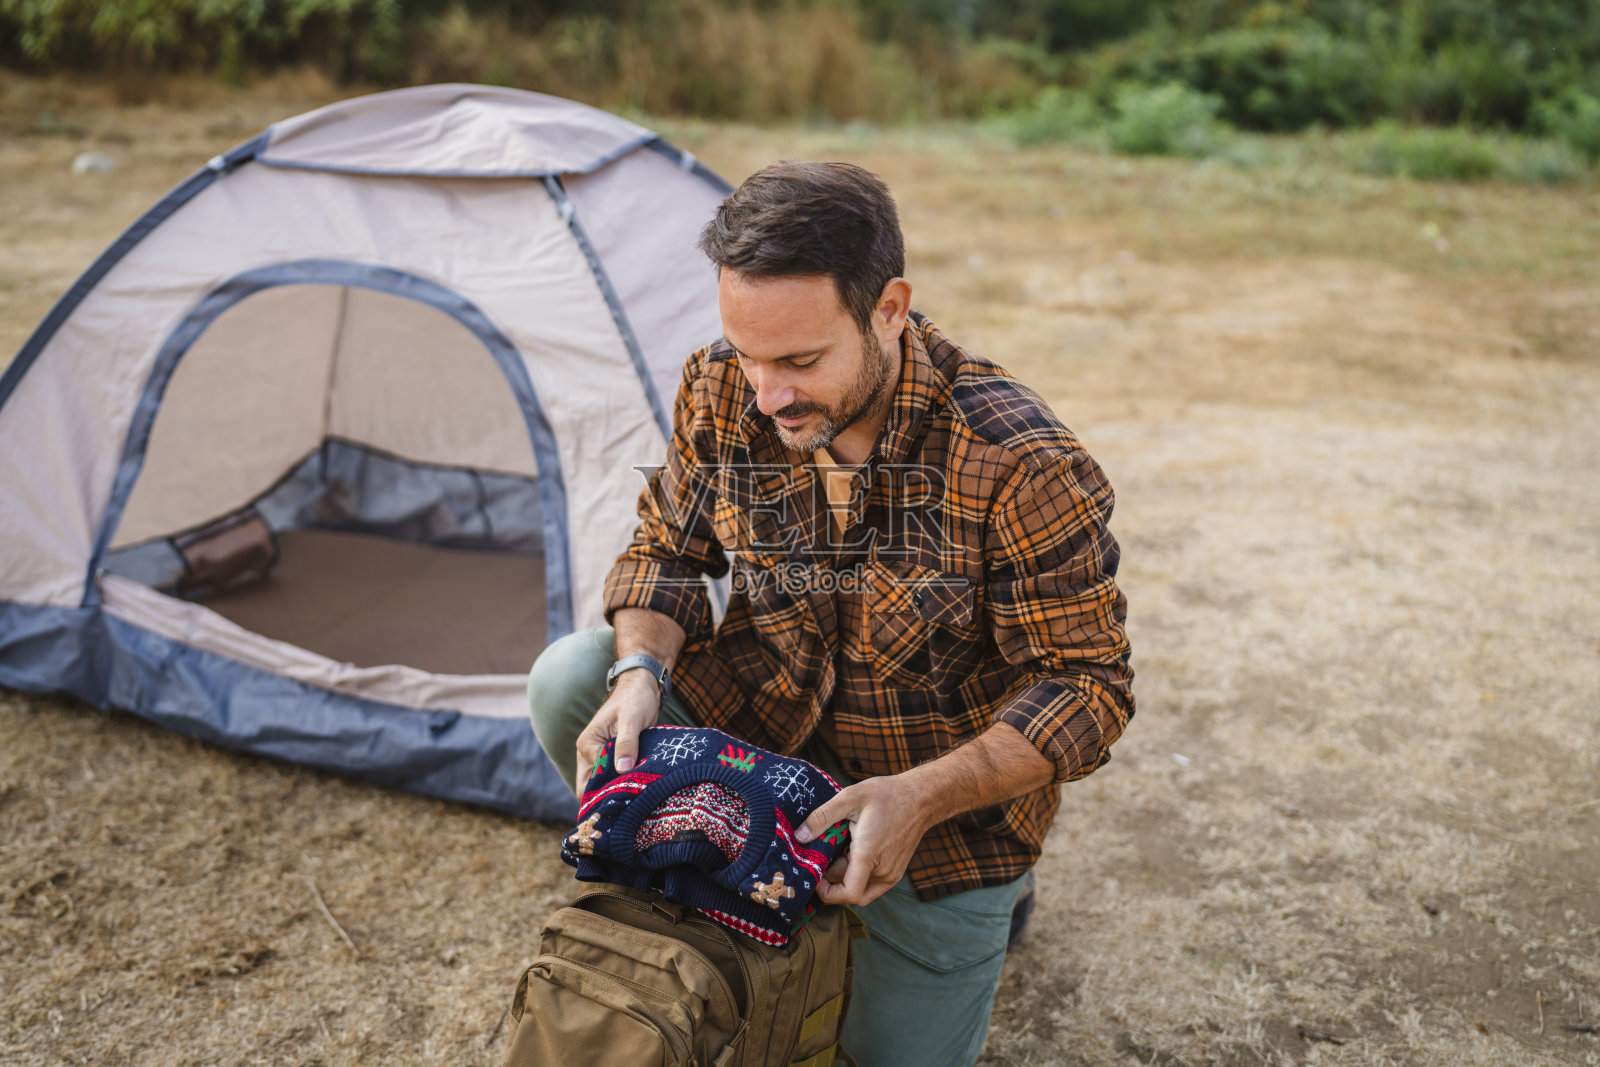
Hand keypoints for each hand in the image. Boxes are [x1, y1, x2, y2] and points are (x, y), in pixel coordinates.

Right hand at [573, 671, 660, 794]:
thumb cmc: (635, 699)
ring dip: (619, 789)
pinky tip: (640, 785)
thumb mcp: (632, 719)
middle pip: (592, 788)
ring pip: (604, 784)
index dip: (608, 790)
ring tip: (638, 793)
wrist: (643, 687)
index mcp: (587, 745)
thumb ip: (627, 743)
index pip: (590, 781)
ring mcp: (601, 757)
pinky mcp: (614, 757)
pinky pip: (615, 777)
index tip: (629, 794)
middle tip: (632, 799)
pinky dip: (625, 782)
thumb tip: (623, 768)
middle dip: (610, 795)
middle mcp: (589, 753)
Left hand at [795, 774, 933, 906]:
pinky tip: (853, 851)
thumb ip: (822, 817)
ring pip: (859, 887)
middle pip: (848, 888)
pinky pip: (871, 885)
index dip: (826, 893)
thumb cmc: (886, 795)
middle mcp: (883, 871)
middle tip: (825, 850)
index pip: (847, 894)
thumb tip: (798, 836)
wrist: (921, 798)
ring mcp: (891, 875)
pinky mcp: (895, 874)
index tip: (814, 875)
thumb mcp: (850, 797)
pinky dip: (858, 875)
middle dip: (831, 875)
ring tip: (841, 848)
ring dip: (845, 875)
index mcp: (869, 854)